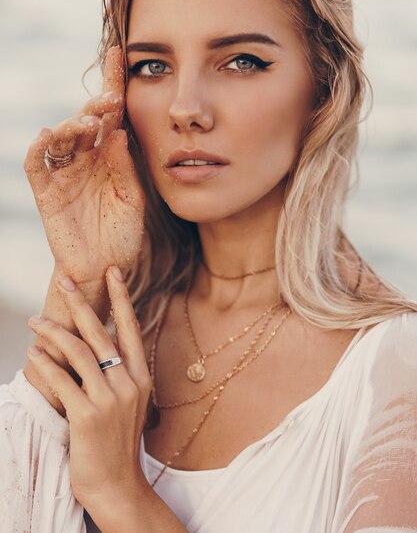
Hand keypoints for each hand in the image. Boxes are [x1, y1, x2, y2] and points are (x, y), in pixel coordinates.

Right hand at [24, 46, 144, 285]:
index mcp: (109, 157)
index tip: (121, 55)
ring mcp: (65, 175)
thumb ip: (125, 167)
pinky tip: (47, 135)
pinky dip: (38, 150)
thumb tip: (117, 132)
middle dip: (96, 106)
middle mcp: (85, 160)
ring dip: (72, 126)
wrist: (106, 268)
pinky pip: (37, 166)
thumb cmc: (123, 234)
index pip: (110, 116)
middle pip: (85, 122)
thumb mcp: (133, 199)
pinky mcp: (47, 193)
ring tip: (90, 122)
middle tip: (111, 97)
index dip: (113, 86)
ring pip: (61, 139)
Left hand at [25, 267, 150, 510]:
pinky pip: (61, 380)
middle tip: (64, 280)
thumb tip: (95, 343)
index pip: (132, 329)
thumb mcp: (127, 403)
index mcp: (141, 377)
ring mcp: (109, 400)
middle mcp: (129, 383)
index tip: (114, 272)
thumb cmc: (117, 441)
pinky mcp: (87, 416)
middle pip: (102, 333)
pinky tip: (33, 353)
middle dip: (81, 303)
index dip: (122, 299)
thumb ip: (116, 373)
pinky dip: (45, 364)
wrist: (117, 485)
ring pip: (78, 352)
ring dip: (54, 332)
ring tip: (35, 321)